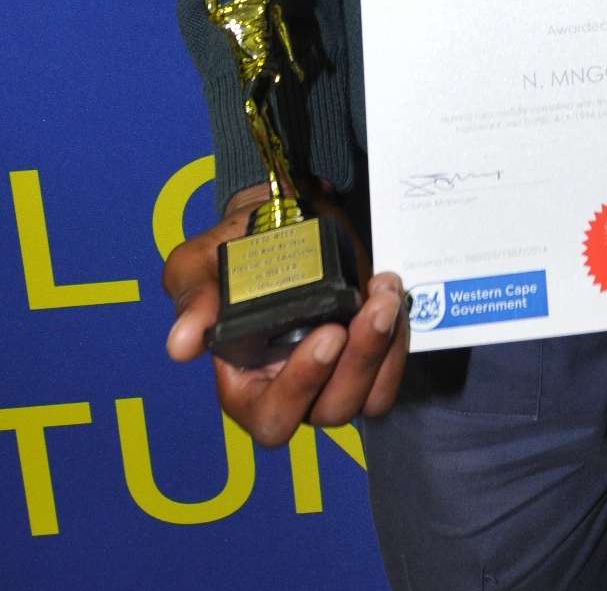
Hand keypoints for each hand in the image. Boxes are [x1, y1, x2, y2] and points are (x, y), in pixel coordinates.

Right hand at [163, 183, 407, 446]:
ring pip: (369, 397)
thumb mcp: (197, 267)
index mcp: (245, 384)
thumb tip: (181, 344)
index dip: (302, 387)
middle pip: (331, 411)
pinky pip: (390, 371)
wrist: (280, 215)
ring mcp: (335, 372)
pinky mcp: (367, 349)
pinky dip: (399, 339)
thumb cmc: (232, 249)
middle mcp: (294, 388)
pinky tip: (391, 292)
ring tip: (386, 294)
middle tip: (373, 309)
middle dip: (359, 363)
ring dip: (385, 350)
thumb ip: (193, 301)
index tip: (327, 335)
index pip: (272, 417)